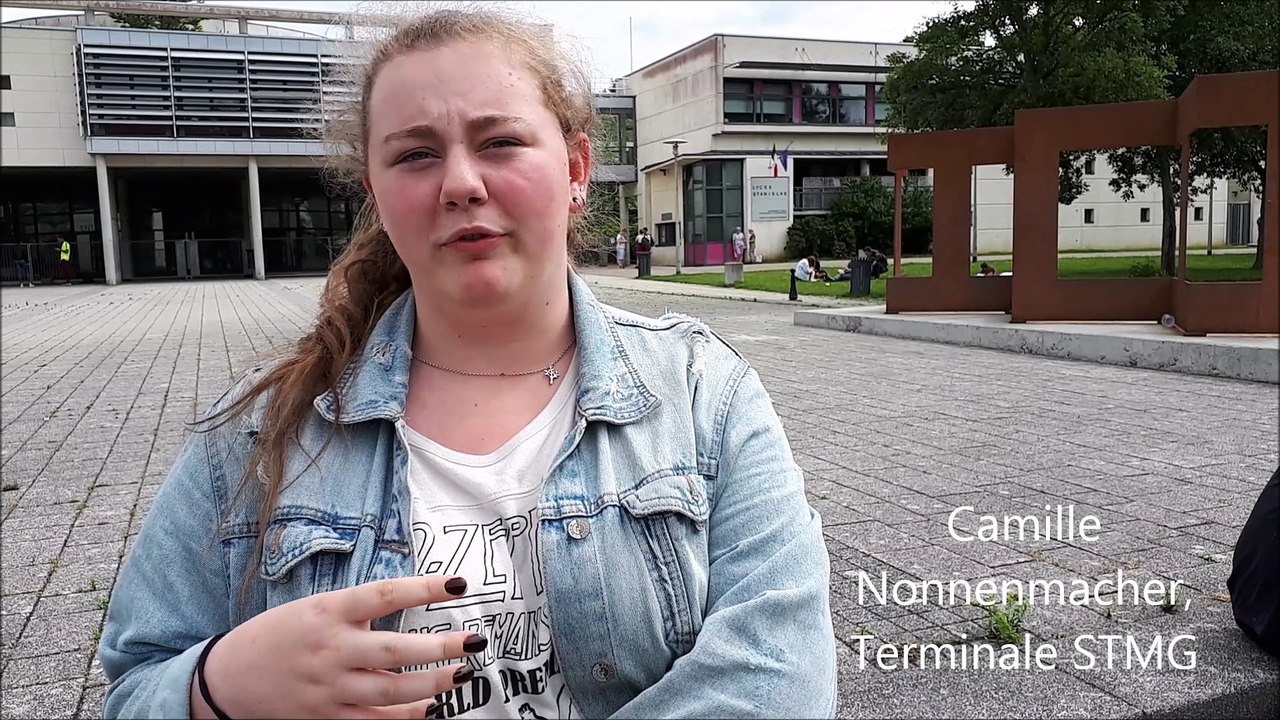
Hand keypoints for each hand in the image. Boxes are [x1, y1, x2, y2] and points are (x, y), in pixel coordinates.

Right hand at [192, 575, 482, 718]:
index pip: (385, 595)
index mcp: (327, 612)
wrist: (227, 679)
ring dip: (432, 683)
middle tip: (473, 640)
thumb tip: (412, 598)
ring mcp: (328, 687)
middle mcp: (330, 650)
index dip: (424, 588)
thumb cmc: (278, 636)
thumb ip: (358, 609)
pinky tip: (429, 707)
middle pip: (394, 650)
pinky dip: (405, 716)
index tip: (458, 585)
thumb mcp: (314, 607)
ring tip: (461, 673)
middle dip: (440, 646)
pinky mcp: (325, 717)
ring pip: (390, 690)